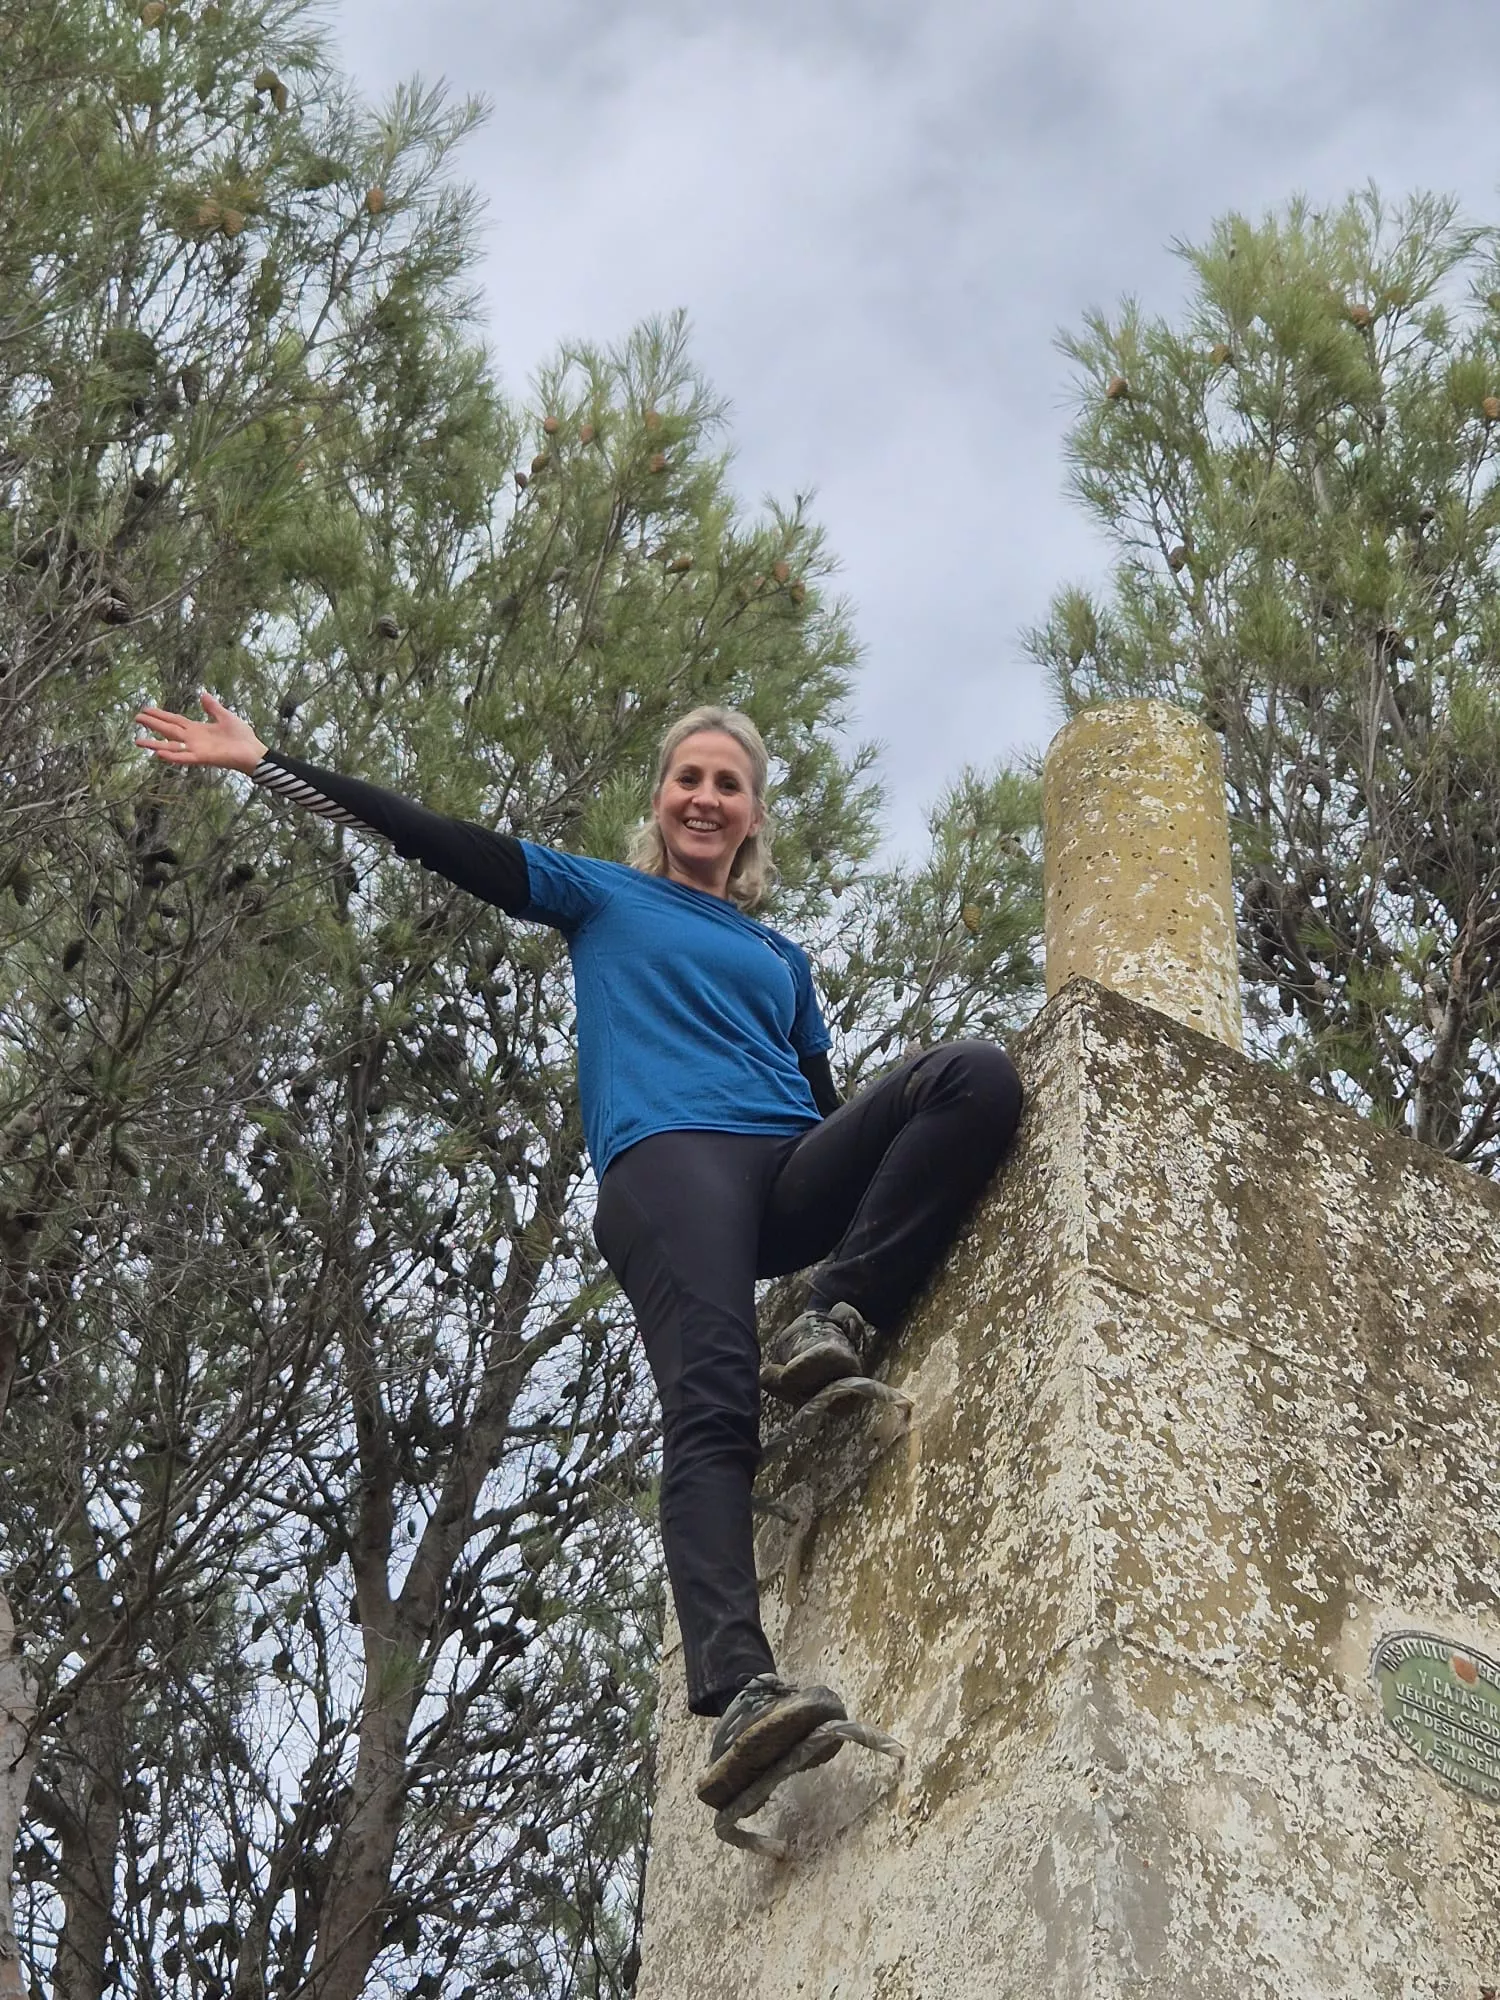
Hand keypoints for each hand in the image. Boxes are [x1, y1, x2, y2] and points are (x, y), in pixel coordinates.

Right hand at [134, 691, 267, 774]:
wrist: (253, 752)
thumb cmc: (241, 737)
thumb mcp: (225, 716)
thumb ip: (212, 707)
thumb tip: (202, 694)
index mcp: (197, 729)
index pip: (174, 720)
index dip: (160, 715)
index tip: (146, 709)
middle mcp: (193, 739)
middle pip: (168, 730)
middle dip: (152, 724)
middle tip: (136, 718)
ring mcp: (196, 749)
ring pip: (170, 746)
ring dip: (154, 743)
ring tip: (137, 741)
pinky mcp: (202, 758)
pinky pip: (184, 757)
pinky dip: (172, 756)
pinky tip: (158, 753)